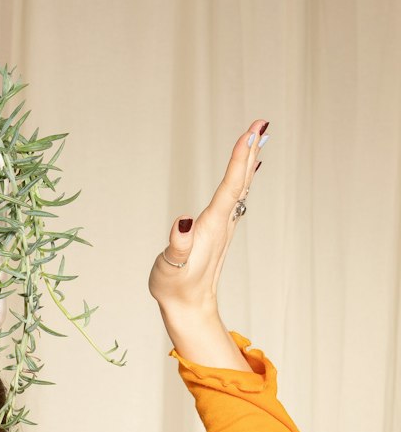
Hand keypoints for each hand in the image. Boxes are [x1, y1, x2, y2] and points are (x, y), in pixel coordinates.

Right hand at [148, 118, 268, 314]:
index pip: (230, 186)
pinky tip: (246, 174)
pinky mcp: (219, 232)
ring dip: (249, 162)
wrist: (188, 308)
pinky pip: (236, 198)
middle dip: (250, 151)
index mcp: (213, 226)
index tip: (251, 132)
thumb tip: (183, 222)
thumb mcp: (170, 267)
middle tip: (262, 124)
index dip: (240, 158)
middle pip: (241, 181)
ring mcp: (224, 228)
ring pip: (241, 188)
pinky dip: (242, 179)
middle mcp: (223, 223)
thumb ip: (178, 245)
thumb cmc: (175, 288)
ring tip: (258, 139)